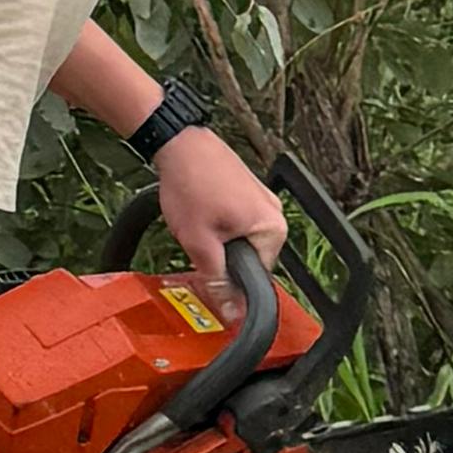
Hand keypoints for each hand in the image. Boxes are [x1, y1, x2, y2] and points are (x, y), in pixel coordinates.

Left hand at [153, 124, 284, 285]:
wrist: (178, 141)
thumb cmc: (192, 184)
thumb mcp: (200, 243)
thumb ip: (217, 279)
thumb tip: (232, 312)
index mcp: (273, 229)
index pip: (256, 276)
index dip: (228, 279)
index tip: (209, 271)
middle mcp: (274, 212)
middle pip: (248, 256)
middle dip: (220, 255)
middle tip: (197, 239)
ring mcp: (261, 198)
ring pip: (238, 237)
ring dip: (216, 236)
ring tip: (196, 218)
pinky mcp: (246, 187)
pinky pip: (235, 218)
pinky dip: (216, 219)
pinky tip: (198, 208)